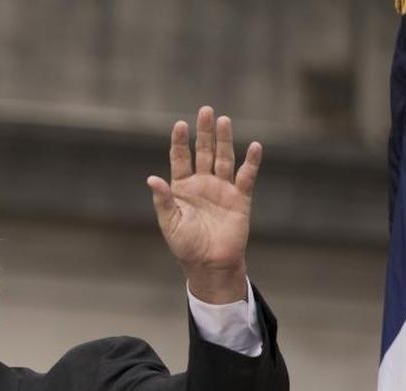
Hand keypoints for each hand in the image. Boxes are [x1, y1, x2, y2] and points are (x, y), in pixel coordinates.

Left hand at [147, 105, 261, 303]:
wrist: (209, 264)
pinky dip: (251, 162)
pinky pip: (246, 176)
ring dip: (225, 140)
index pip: (181, 158)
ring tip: (224, 120)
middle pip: (204, 151)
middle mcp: (203, 184)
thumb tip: (151, 178)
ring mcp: (222, 189)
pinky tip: (254, 146)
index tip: (180, 125)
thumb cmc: (185, 246)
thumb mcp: (170, 223)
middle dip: (204, 132)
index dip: (180, 142)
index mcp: (182, 188)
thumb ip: (163, 200)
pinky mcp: (240, 198)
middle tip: (206, 110)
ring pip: (224, 158)